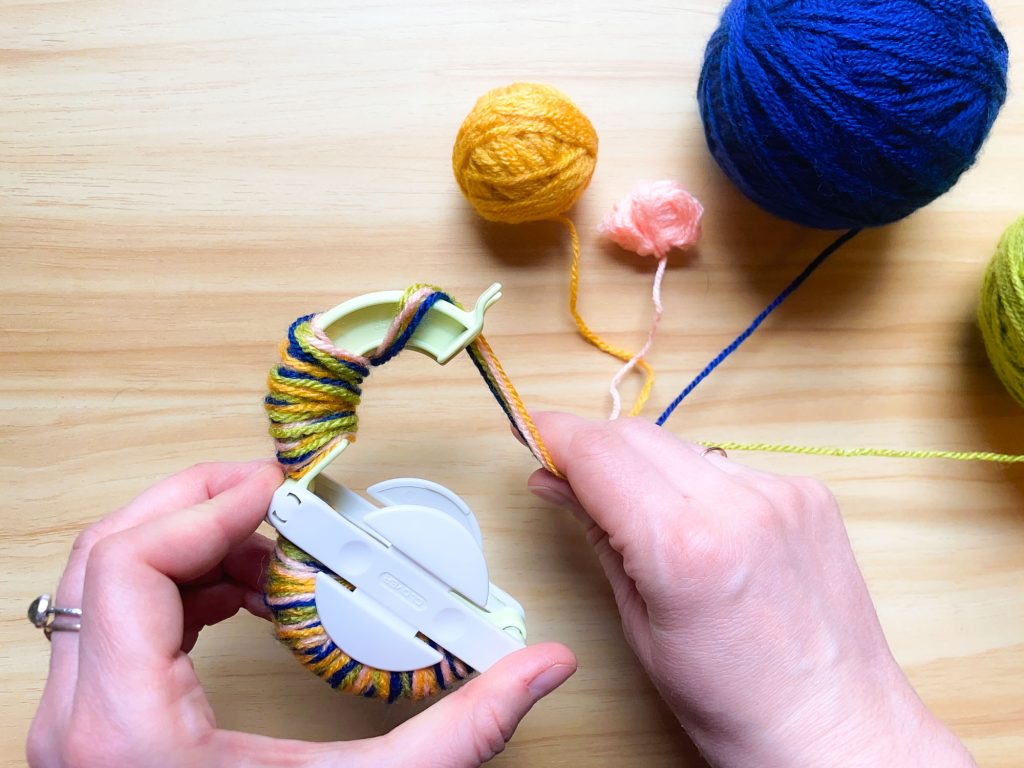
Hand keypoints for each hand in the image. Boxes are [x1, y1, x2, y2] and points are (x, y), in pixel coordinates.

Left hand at [28, 461, 574, 767]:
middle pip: (107, 553)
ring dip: (192, 543)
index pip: (129, 567)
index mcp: (132, 729)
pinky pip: (117, 614)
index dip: (202, 508)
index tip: (275, 492)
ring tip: (274, 553)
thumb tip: (539, 666)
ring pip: (104, 579)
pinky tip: (247, 597)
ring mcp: (79, 720)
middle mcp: (84, 719)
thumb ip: (463, 731)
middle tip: (276, 495)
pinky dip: (181, 583)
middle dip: (198, 505)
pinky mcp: (96, 720)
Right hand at [527, 413, 974, 767]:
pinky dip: (699, 484)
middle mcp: (739, 504)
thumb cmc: (736, 705)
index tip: (530, 431)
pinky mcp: (810, 492)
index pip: (597, 452)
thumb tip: (554, 483)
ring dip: (647, 466)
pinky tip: (703, 529)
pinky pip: (730, 466)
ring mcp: (782, 492)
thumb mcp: (640, 626)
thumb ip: (596, 536)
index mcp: (684, 547)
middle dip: (593, 446)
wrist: (834, 728)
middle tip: (568, 473)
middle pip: (637, 434)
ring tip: (643, 517)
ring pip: (683, 447)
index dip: (553, 434)